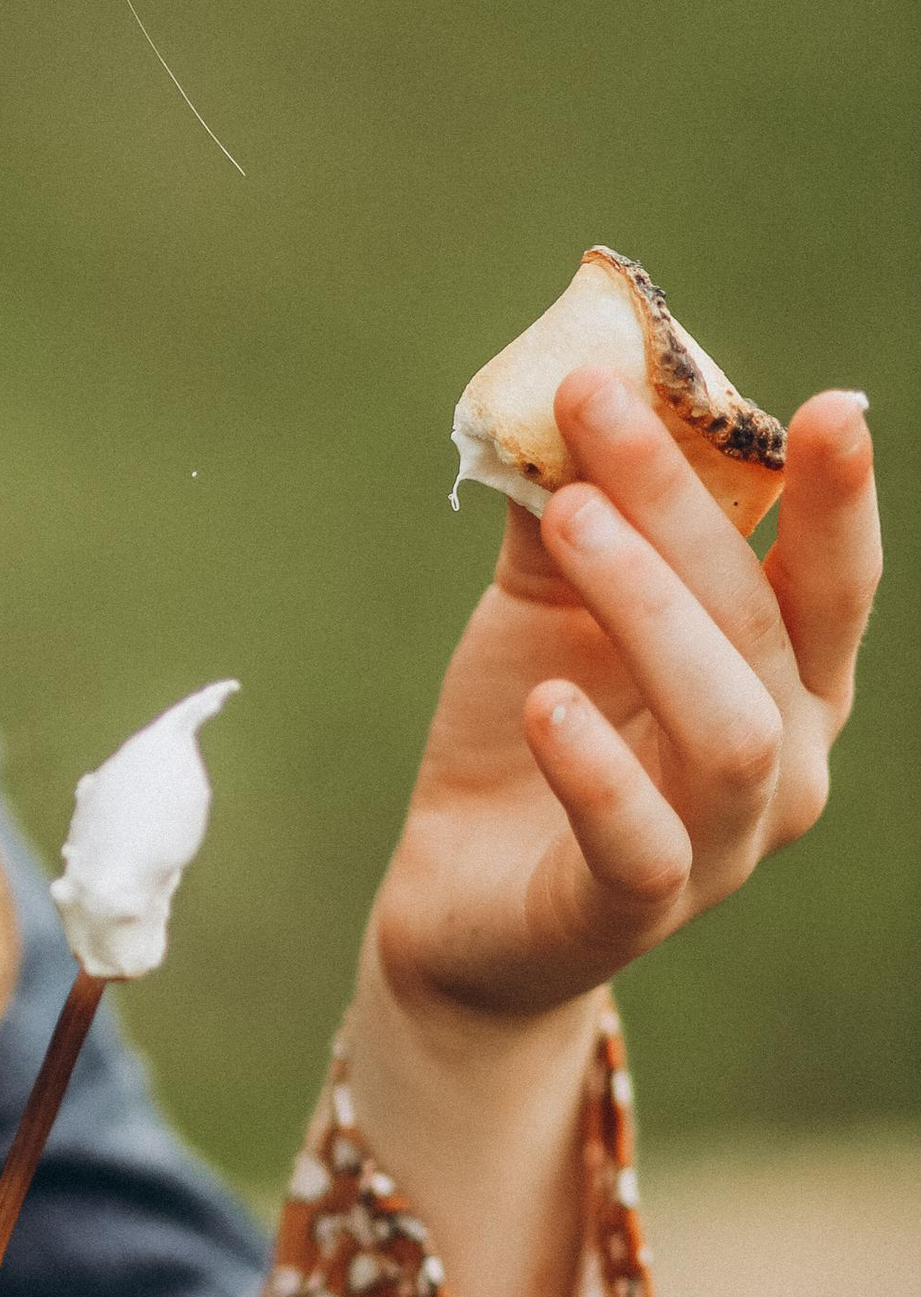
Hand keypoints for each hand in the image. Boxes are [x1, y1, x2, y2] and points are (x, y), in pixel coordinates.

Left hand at [371, 370, 878, 1024]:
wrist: (459, 898)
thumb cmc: (533, 732)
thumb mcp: (546, 608)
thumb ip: (566, 513)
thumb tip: (552, 388)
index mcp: (786, 675)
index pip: (834, 579)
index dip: (838, 497)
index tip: (827, 407)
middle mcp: (784, 758)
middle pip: (764, 623)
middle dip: (684, 507)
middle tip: (596, 408)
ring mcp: (721, 844)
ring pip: (726, 727)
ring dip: (649, 610)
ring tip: (570, 520)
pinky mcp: (636, 908)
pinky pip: (639, 843)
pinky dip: (596, 769)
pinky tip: (547, 705)